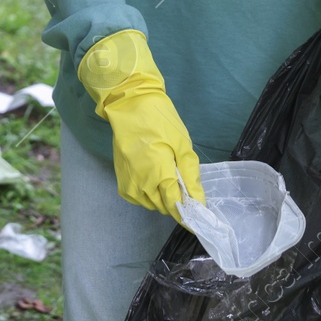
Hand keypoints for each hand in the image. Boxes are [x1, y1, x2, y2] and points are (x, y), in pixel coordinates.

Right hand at [77, 28, 204, 221]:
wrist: (129, 106)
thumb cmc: (160, 121)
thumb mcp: (182, 145)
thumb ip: (190, 176)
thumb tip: (199, 202)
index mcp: (158, 174)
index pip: (175, 205)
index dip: (188, 212)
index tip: (199, 214)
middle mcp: (141, 184)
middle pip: (164, 207)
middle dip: (177, 201)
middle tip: (183, 183)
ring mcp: (129, 184)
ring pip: (151, 205)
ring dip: (163, 199)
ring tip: (168, 178)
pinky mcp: (121, 181)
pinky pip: (139, 199)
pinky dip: (149, 195)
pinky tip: (154, 179)